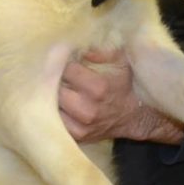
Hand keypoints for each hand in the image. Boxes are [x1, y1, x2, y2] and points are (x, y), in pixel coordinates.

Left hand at [58, 49, 183, 145]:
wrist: (133, 116)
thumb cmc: (124, 85)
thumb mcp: (121, 62)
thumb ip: (102, 52)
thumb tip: (80, 47)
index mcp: (98, 88)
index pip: (66, 69)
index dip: (62, 61)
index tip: (63, 58)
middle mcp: (87, 109)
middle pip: (53, 88)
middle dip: (53, 78)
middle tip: (56, 72)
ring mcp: (80, 126)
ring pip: (50, 105)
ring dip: (50, 94)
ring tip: (58, 86)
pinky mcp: (76, 136)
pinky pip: (55, 120)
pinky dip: (53, 110)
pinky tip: (59, 102)